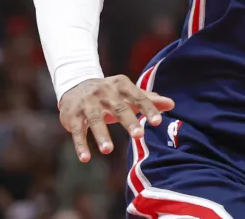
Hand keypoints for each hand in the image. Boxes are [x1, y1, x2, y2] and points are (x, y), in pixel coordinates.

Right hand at [58, 75, 174, 161]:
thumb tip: (172, 104)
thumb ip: (149, 100)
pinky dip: (80, 144)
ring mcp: (87, 103)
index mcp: (121, 85)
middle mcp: (103, 92)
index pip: (138, 97)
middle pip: (118, 107)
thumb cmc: (110, 94)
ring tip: (108, 150)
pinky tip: (85, 158)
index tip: (158, 122)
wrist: (76, 85)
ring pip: (94, 119)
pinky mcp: (72, 115)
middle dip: (129, 121)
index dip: (148, 109)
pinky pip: (76, 131)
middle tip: (139, 135)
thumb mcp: (128, 94)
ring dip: (101, 135)